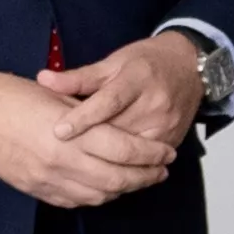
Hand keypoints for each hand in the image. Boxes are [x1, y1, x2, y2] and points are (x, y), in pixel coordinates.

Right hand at [0, 66, 171, 206]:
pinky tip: (108, 186)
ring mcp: (49, 179)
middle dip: (146, 175)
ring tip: (139, 178)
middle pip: (119, 178)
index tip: (167, 153)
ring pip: (100, 194)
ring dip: (125, 189)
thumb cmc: (17, 98)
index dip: (152, 154)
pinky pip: (76, 201)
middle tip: (162, 170)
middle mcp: (63, 160)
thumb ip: (93, 116)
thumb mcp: (60, 98)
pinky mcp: (37, 190)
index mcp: (72, 133)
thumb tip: (126, 129)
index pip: (126, 150)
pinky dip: (98, 196)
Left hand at [37, 32, 208, 157]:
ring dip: (105, 160)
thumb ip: (80, 76)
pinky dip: (124, 166)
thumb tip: (43, 80)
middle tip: (57, 156)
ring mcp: (167, 124)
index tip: (59, 131)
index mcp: (138, 78)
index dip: (83, 117)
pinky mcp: (173, 140)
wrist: (191, 68)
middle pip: (119, 131)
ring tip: (77, 166)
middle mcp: (156, 103)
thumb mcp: (113, 62)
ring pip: (132, 152)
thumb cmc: (146, 63)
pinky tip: (104, 171)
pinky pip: (145, 160)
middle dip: (89, 144)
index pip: (108, 101)